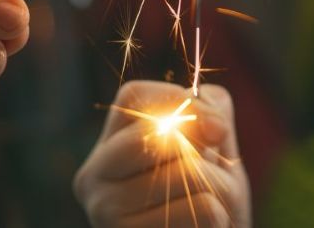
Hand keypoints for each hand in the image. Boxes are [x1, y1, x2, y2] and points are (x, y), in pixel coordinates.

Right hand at [75, 81, 250, 227]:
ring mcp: (106, 216)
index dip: (180, 102)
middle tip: (205, 177)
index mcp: (106, 148)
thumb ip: (210, 109)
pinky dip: (220, 217)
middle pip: (159, 136)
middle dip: (201, 153)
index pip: (133, 97)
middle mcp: (93, 180)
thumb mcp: (211, 139)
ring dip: (217, 190)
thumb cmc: (209, 190)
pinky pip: (204, 209)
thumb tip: (209, 125)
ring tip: (204, 209)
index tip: (214, 130)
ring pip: (188, 174)